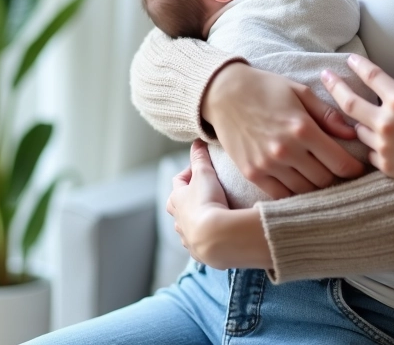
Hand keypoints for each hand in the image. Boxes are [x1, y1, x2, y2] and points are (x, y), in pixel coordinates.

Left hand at [166, 141, 272, 269]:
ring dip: (194, 221)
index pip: (177, 182)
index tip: (201, 170)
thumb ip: (200, 158)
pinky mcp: (199, 252)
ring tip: (211, 216)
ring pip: (186, 227)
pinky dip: (205, 239)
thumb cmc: (207, 202)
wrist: (215, 236)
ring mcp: (187, 237)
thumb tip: (197, 141)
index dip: (188, 174)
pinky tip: (216, 236)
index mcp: (176, 199)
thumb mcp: (205, 174)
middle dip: (186, 200)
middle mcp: (178, 220)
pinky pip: (199, 244)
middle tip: (202, 195)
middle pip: (176, 207)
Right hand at [202, 62, 366, 199]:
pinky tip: (298, 182)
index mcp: (302, 128)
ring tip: (319, 176)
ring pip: (304, 191)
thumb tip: (353, 133)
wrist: (224, 93)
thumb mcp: (300, 92)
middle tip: (338, 172)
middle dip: (335, 177)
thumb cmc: (266, 88)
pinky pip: (281, 195)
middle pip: (324, 180)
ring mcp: (267, 165)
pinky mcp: (252, 173)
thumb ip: (328, 114)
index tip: (358, 169)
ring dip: (315, 186)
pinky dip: (293, 192)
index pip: (339, 163)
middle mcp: (286, 150)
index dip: (354, 169)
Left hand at [321, 55, 393, 205]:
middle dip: (334, 86)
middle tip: (325, 77)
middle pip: (349, 102)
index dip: (359, 65)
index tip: (349, 59)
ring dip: (358, 123)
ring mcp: (383, 145)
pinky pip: (370, 152)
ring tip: (359, 118)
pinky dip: (372, 146)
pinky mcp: (385, 164)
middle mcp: (387, 121)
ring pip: (358, 130)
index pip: (372, 76)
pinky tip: (379, 144)